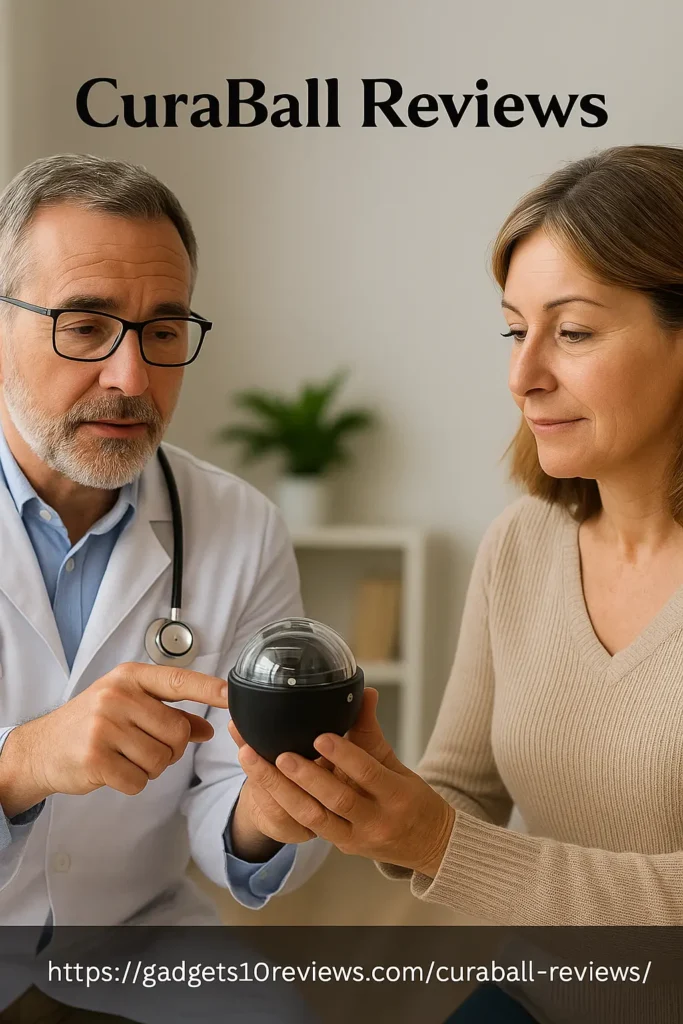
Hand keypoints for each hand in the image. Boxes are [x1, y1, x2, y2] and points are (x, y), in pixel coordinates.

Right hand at [0, 662, 226, 816]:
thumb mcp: (129, 708)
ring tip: (126, 757)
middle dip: (170, 749)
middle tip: (144, 747)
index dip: (209, 689)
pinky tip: (114, 770)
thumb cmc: (92, 723)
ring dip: (151, 768)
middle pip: (177, 733)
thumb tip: (208, 729)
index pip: (179, 681)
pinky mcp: (95, 758)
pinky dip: (133, 782)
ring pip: (162, 760)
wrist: (42, 748)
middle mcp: (117, 696)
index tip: (232, 695)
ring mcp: (104, 726)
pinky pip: (140, 781)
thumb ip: (171, 716)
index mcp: (130, 678)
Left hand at [234, 689, 455, 877]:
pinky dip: (287, 806)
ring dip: (283, 792)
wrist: (428, 845)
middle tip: (280, 754)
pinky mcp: (341, 845)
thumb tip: (366, 692)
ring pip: (315, 818)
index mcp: (396, 795)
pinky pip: (310, 828)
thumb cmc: (413, 799)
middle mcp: (376, 821)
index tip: (320, 737)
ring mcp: (356, 838)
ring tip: (260, 766)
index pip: (368, 773)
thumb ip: (372, 732)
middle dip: (305, 777)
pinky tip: (266, 787)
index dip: (344, 756)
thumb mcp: (397, 764)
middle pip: (336, 800)